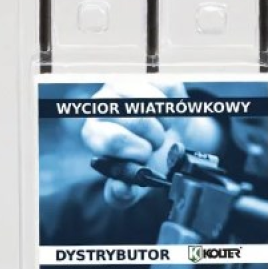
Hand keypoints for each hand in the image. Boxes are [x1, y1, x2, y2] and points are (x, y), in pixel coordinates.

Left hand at [81, 80, 186, 207]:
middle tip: (156, 143)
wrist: (171, 140)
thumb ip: (122, 193)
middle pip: (132, 119)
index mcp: (94, 133)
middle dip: (152, 137)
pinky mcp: (146, 75)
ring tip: (161, 129)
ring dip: (163, 121)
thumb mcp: (134, 184)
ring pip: (150, 101)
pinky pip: (166, 88)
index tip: (145, 156)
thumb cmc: (148, 161)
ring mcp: (123, 85)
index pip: (107, 138)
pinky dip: (173, 106)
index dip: (132, 149)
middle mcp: (102, 104)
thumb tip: (121, 188)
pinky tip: (167, 113)